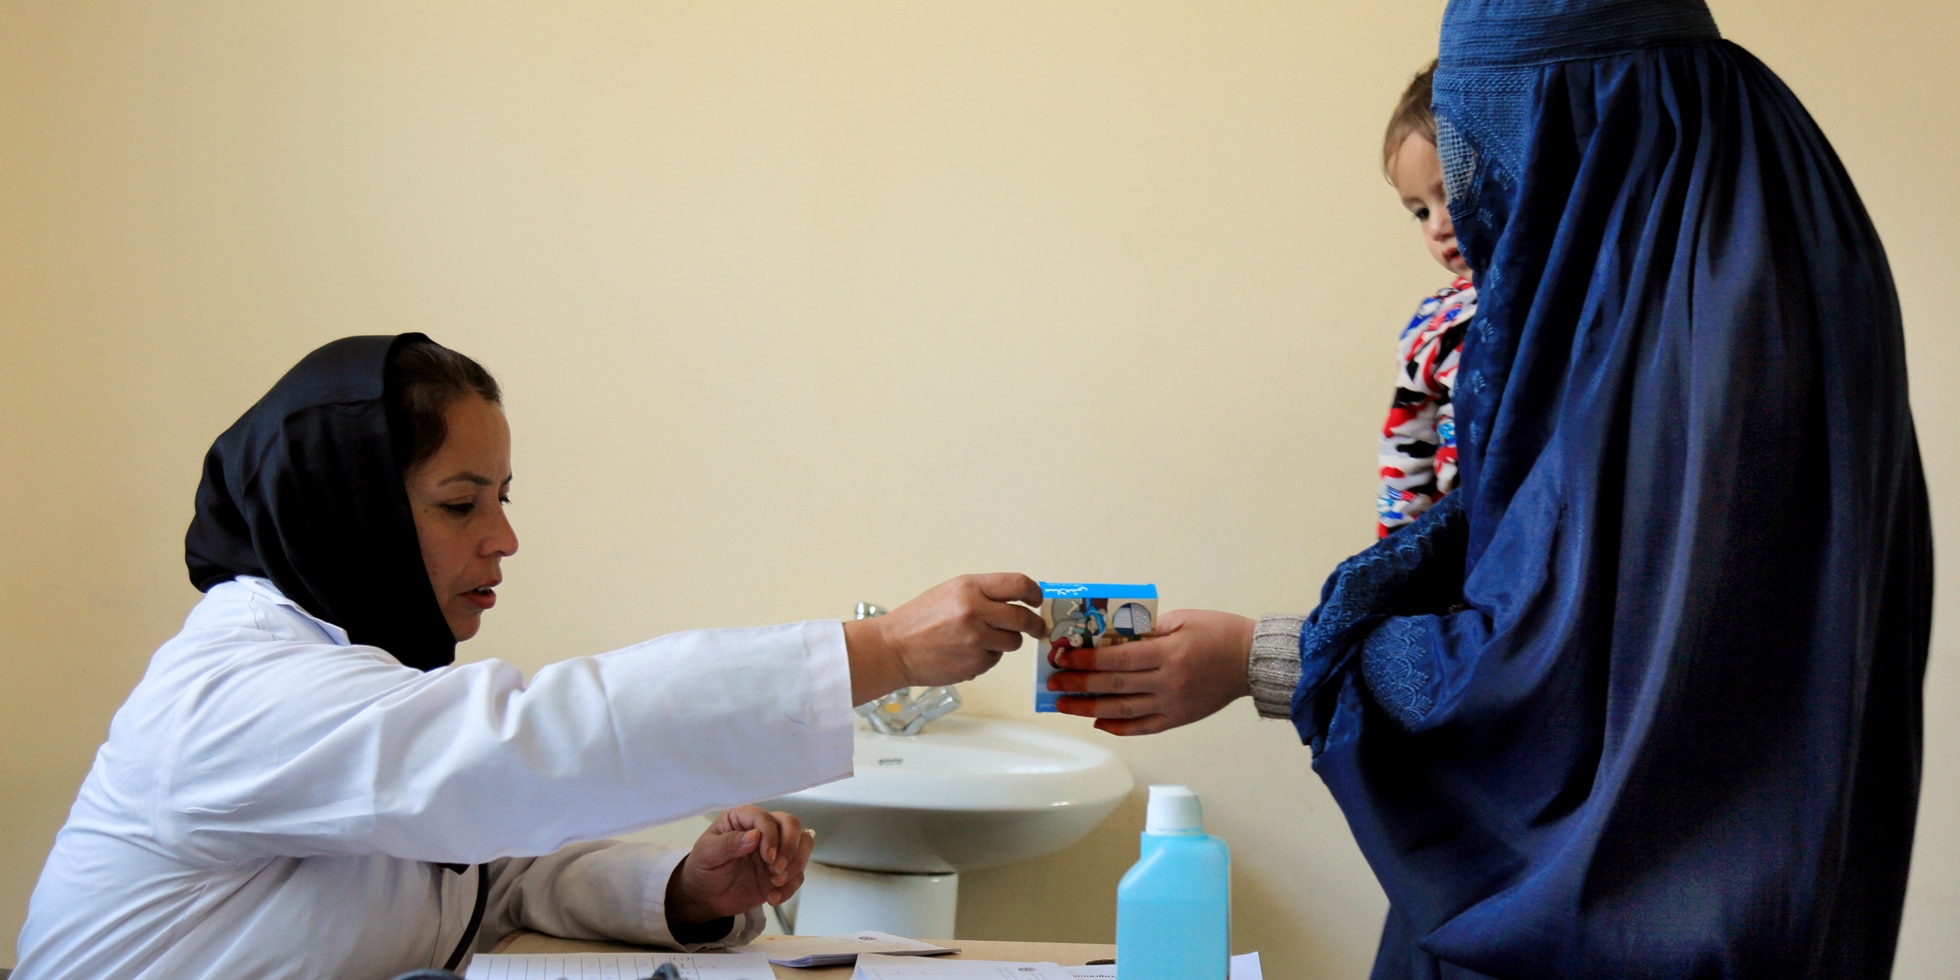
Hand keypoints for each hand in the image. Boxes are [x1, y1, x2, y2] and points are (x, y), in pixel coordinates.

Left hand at [665, 805, 814, 929]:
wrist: (706, 897)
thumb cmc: (703, 869)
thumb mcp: (707, 854)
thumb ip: (728, 843)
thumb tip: (754, 835)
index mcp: (743, 819)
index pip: (766, 818)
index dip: (771, 835)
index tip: (768, 856)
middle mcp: (763, 831)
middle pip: (792, 824)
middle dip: (790, 846)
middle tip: (777, 868)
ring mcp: (775, 851)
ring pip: (803, 845)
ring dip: (795, 864)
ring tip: (775, 882)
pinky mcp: (781, 872)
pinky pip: (798, 874)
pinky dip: (790, 887)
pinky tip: (772, 897)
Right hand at [842, 573, 1044, 703]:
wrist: (893, 648)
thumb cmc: (919, 620)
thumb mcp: (950, 593)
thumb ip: (983, 594)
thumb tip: (1018, 599)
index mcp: (969, 587)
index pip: (1018, 584)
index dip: (1034, 592)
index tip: (1037, 600)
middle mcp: (975, 611)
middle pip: (1022, 617)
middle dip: (1034, 624)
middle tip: (1037, 628)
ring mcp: (976, 639)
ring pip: (1013, 642)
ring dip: (1006, 642)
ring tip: (984, 640)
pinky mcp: (975, 663)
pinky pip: (995, 659)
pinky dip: (987, 657)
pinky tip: (966, 653)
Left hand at [1049, 609, 1254, 735]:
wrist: (1252, 661)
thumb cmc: (1219, 632)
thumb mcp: (1182, 620)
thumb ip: (1146, 630)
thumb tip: (1109, 639)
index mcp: (1168, 654)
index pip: (1117, 660)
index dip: (1086, 661)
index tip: (1062, 659)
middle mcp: (1168, 683)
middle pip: (1114, 687)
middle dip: (1079, 686)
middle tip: (1053, 684)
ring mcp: (1173, 704)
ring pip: (1123, 711)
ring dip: (1089, 709)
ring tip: (1064, 705)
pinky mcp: (1179, 718)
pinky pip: (1143, 727)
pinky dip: (1119, 727)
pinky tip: (1098, 721)